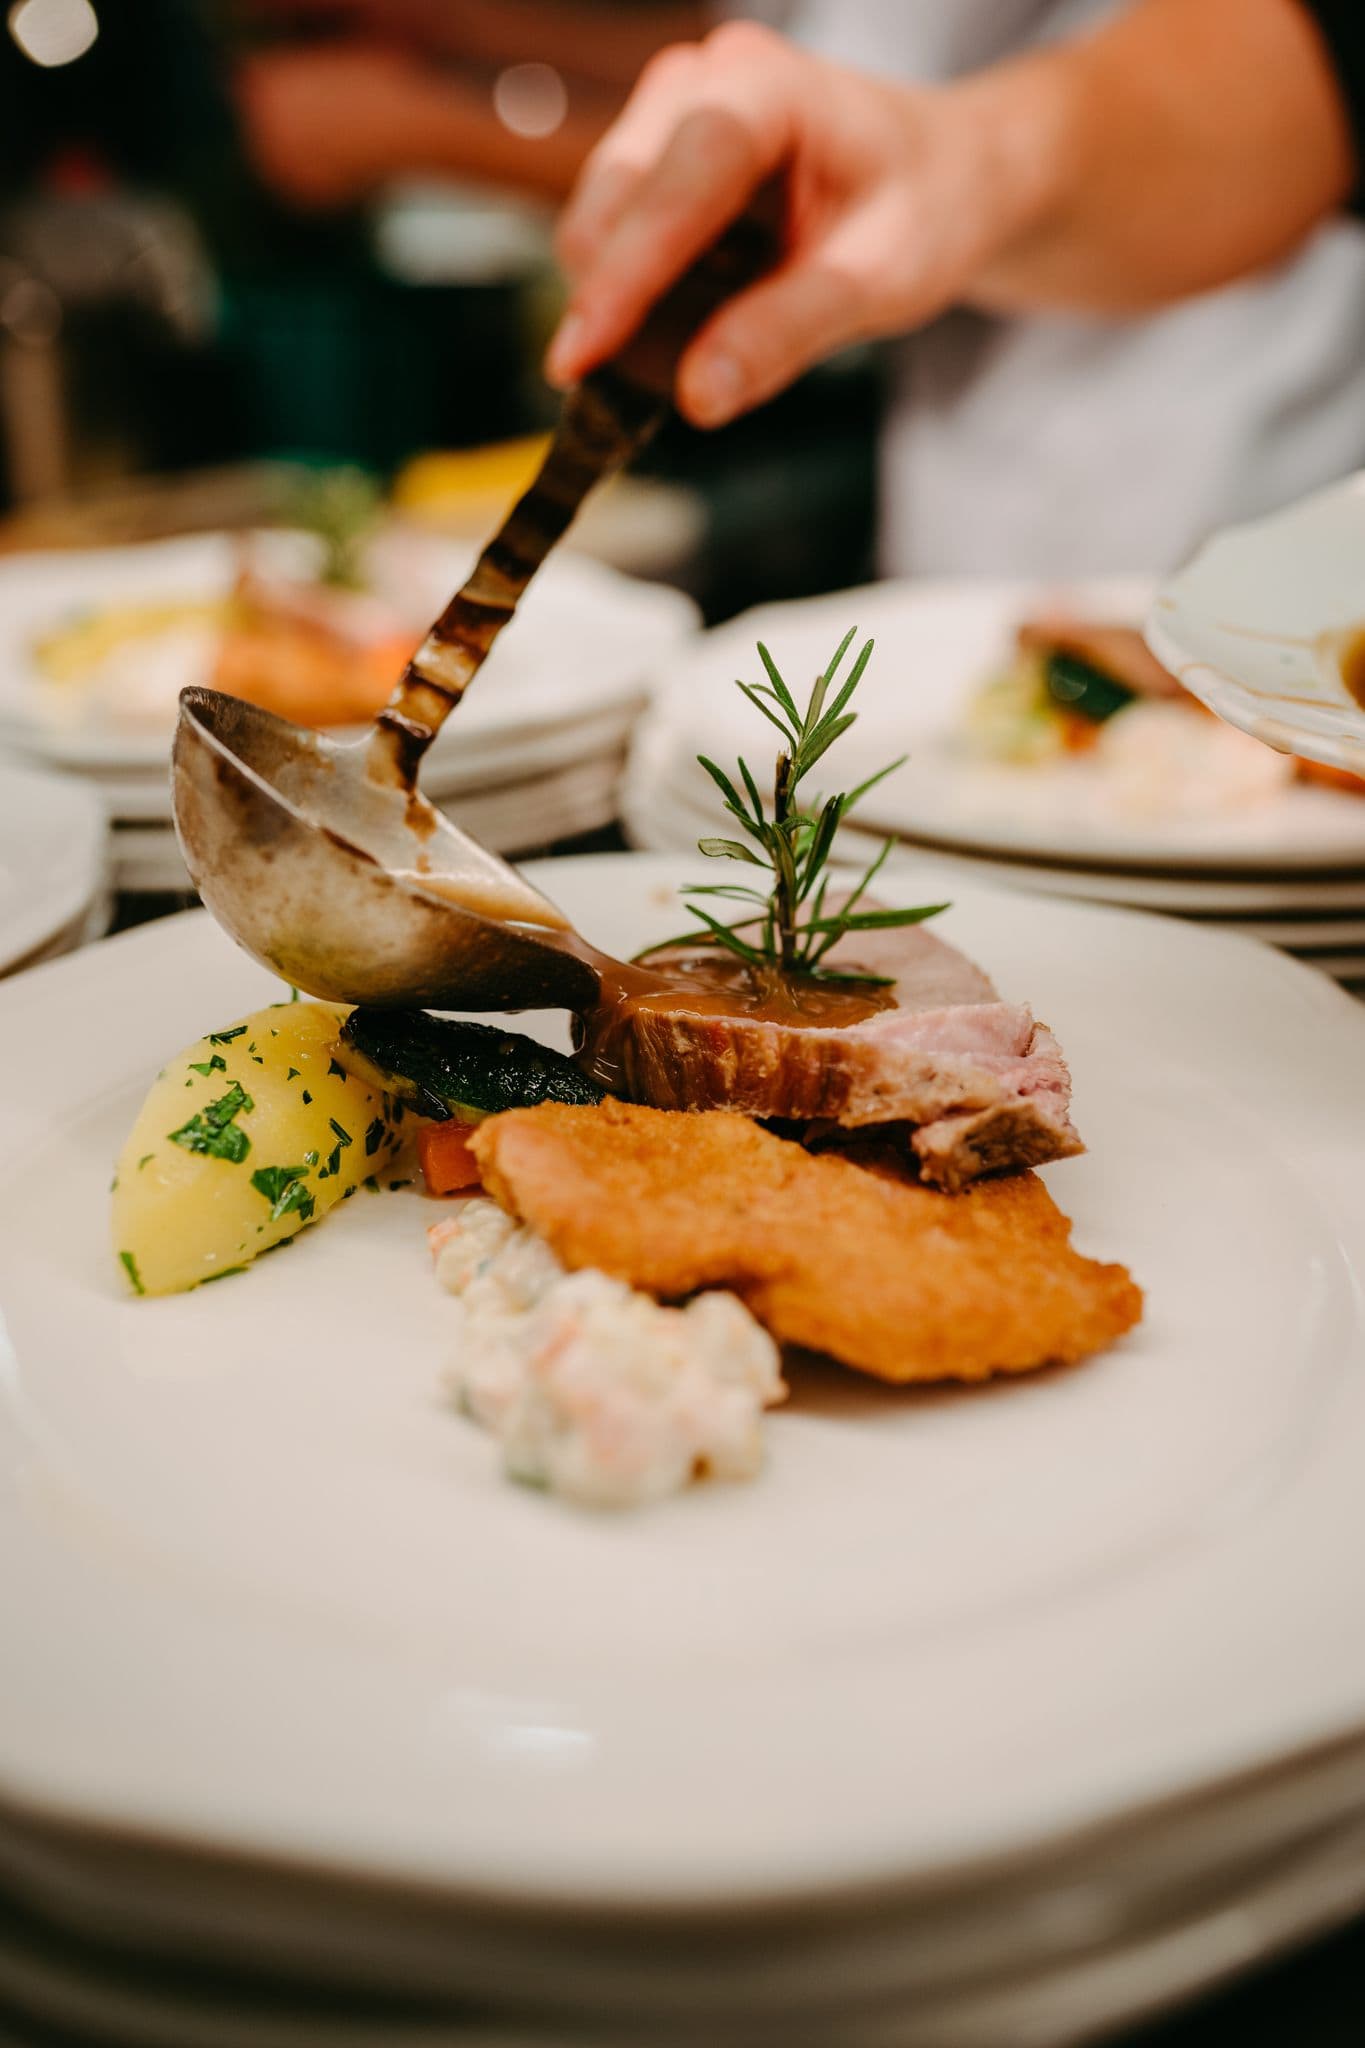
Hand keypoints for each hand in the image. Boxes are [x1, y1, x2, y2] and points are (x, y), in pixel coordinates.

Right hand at [544, 20, 1057, 425]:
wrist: (943, 174)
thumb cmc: (925, 210)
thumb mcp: (878, 283)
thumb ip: (785, 335)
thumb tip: (697, 396)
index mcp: (765, 88)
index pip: (672, 186)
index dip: (622, 279)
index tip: (578, 361)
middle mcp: (701, 82)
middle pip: (611, 204)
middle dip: (615, 304)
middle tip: (657, 388)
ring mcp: (669, 112)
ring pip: (599, 226)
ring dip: (631, 304)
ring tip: (719, 333)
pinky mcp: (654, 154)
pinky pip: (615, 239)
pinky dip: (642, 294)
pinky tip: (709, 307)